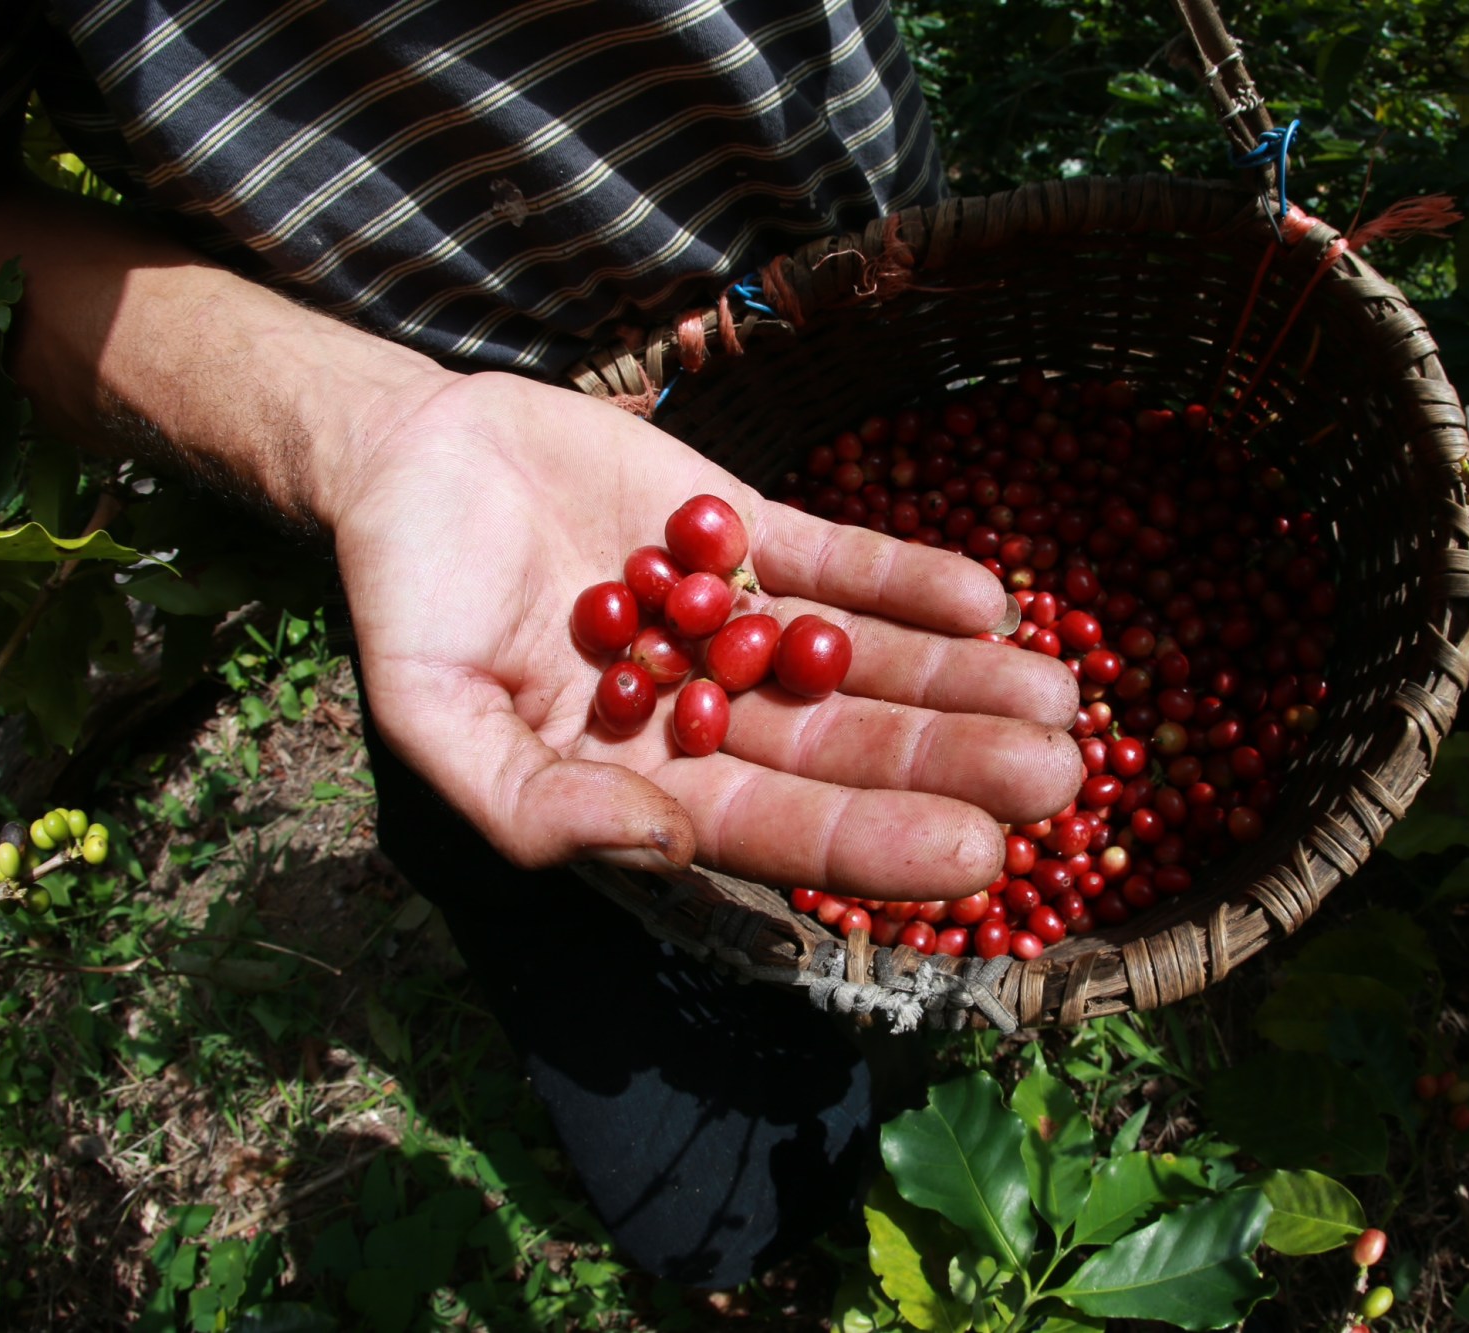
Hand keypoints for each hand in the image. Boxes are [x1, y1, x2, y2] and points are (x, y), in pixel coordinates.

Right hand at [332, 371, 1083, 898]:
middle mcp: (713, 717)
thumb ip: (535, 801)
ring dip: (959, 679)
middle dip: (952, 764)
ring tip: (1058, 692)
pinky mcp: (751, 534)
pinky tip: (989, 598)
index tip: (978, 859)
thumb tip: (662, 844)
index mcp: (648, 784)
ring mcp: (739, 623)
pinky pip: (842, 562)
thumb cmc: (407, 604)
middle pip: (849, 751)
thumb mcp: (436, 718)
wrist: (409, 460)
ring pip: (865, 663)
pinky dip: (910, 580)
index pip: (778, 829)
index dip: (874, 844)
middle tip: (1061, 777)